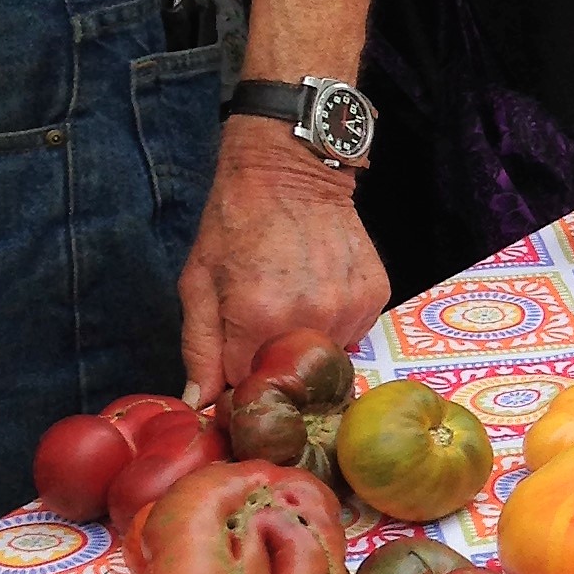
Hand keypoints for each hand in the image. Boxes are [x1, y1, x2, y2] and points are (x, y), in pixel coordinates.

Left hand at [178, 115, 388, 405]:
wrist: (290, 170)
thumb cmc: (235, 222)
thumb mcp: (198, 282)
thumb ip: (199, 348)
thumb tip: (199, 403)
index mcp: (259, 319)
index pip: (249, 386)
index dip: (236, 378)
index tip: (231, 360)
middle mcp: (312, 320)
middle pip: (291, 375)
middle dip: (271, 362)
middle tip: (260, 325)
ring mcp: (349, 309)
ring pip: (324, 357)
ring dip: (305, 343)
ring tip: (291, 303)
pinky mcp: (375, 296)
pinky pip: (353, 333)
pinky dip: (334, 323)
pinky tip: (319, 291)